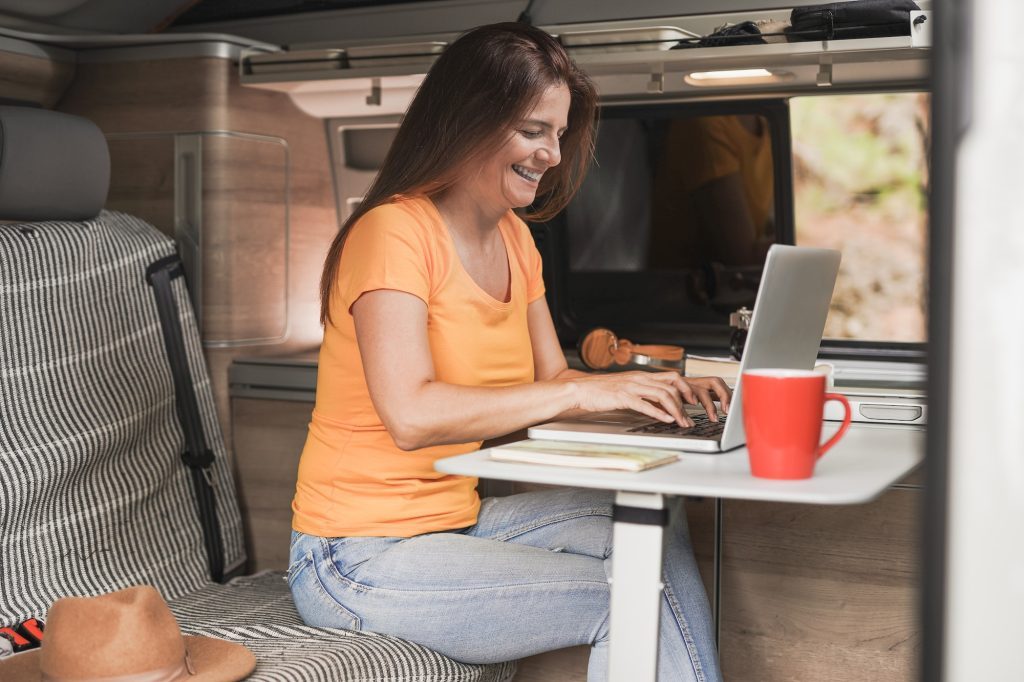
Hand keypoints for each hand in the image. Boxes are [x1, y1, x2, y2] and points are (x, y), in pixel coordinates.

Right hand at [568, 372, 730, 426]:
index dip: (686, 388)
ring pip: (662, 395)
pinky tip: (667, 420)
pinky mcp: (622, 397)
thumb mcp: (626, 390)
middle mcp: (639, 379)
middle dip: (686, 401)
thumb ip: (642, 394)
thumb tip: (659, 404)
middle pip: (671, 385)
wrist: (580, 389)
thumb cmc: (601, 392)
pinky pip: (645, 404)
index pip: (672, 377)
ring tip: (682, 422)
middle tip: (692, 414)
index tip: (693, 401)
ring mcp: (631, 387)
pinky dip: (659, 413)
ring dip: (676, 410)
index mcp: (641, 376)